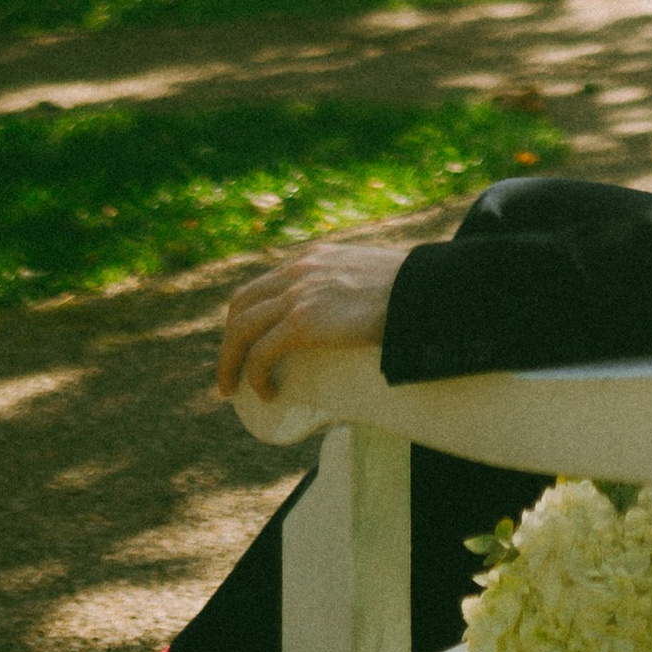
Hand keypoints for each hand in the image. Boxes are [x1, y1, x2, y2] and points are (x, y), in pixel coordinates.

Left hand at [216, 241, 405, 402]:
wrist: (422, 292)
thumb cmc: (408, 290)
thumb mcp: (367, 273)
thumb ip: (349, 284)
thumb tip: (351, 313)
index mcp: (313, 257)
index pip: (264, 284)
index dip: (248, 316)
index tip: (247, 343)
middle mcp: (297, 270)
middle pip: (242, 305)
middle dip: (230, 340)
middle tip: (231, 370)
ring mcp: (297, 295)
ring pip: (241, 329)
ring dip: (231, 362)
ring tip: (234, 390)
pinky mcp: (302, 322)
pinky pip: (261, 353)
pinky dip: (255, 376)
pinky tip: (266, 393)